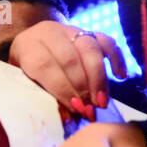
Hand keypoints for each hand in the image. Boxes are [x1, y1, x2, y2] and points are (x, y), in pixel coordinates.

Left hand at [7, 20, 129, 120]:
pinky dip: (116, 58)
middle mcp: (48, 32)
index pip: (44, 65)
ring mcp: (69, 29)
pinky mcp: (87, 31)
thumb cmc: (26, 70)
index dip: (62, 89)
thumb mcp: (26, 82)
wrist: (30, 44)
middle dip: (83, 87)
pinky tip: (120, 76)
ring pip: (89, 48)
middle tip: (91, 109)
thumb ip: (44, 95)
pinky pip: (106, 40)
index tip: (76, 108)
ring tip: (102, 101)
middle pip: (70, 58)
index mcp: (27, 45)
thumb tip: (69, 117)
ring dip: (99, 77)